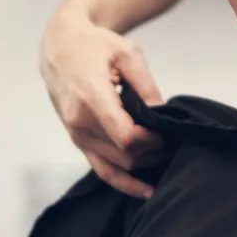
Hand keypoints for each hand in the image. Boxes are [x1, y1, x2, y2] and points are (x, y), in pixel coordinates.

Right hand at [40, 5, 167, 198]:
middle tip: (176, 141)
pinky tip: (146, 190)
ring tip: (166, 156)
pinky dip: (124, 183)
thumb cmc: (94, 45)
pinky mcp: (77, 140)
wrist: (60, 46)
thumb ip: (146, 85)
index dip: (154, 141)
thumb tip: (162, 114)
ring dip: (144, 166)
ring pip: (117, 167)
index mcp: (92, 98)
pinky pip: (102, 171)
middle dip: (155, 153)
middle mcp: (80, 122)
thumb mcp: (127, 53)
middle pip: (125, 155)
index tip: (170, 133)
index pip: (127, 137)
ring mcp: (77, 135)